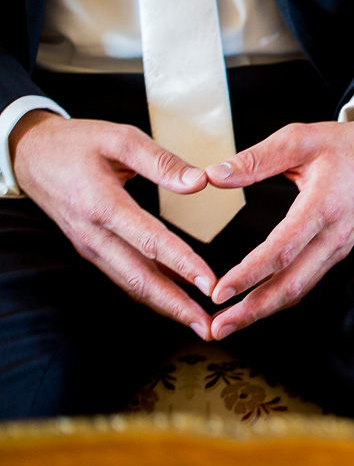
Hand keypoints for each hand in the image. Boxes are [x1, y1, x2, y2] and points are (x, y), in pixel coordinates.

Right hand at [11, 112, 216, 338]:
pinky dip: (153, 292)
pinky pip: (126, 276)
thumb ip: (161, 162)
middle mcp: (94, 234)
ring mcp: (91, 246)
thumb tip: (200, 182)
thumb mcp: (119, 137)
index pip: (150, 241)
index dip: (182, 265)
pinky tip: (179, 299)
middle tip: (210, 328)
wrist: (31, 155)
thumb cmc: (77, 143)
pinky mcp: (94, 249)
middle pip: (140, 278)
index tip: (210, 284)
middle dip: (176, 307)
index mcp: (102, 204)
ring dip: (166, 306)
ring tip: (199, 323)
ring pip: (132, 284)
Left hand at [204, 109, 353, 339]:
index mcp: (322, 206)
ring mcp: (337, 248)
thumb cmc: (346, 146)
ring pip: (299, 290)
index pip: (282, 250)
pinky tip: (256, 304)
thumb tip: (212, 175)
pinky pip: (306, 281)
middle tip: (216, 328)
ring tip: (228, 324)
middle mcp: (333, 236)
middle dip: (252, 310)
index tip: (219, 292)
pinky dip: (279, 298)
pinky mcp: (337, 252)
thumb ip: (256, 159)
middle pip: (291, 285)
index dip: (249, 274)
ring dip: (263, 310)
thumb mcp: (300, 139)